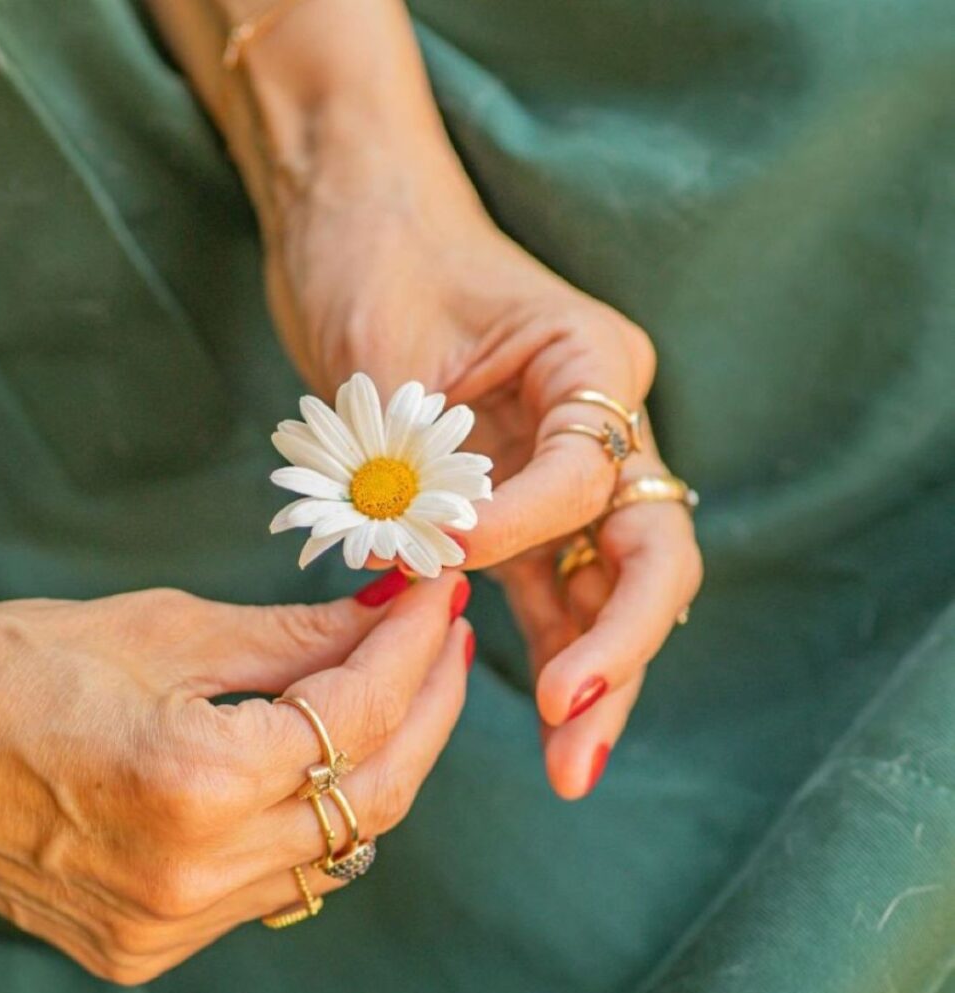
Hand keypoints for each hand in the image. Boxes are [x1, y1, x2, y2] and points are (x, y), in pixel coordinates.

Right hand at [0, 575, 470, 982]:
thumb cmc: (3, 662)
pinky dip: (316, 813)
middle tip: (446, 639)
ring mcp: (171, 924)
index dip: (414, 645)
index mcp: (191, 782)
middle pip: (373, 794)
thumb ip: (297, 635)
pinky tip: (323, 753)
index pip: (357, 713)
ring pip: (336, 846)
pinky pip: (278, 879)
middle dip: (426, 706)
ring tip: (398, 685)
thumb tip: (388, 613)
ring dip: (380, 761)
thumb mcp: (164, 628)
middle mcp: (192, 876)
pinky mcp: (149, 942)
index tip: (440, 594)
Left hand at [262, 142, 701, 796]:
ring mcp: (563, 467)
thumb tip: (419, 574)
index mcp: (592, 361)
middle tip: (575, 733)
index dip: (524, 526)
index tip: (448, 549)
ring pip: (605, 585)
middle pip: (644, 551)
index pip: (591, 473)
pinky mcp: (517, 501)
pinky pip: (548, 584)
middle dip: (618, 648)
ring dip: (593, 672)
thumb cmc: (374, 255)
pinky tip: (543, 715)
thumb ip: (424, 466)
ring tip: (571, 765)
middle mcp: (599, 420)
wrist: (350, 224)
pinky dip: (546, 643)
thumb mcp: (395, 353)